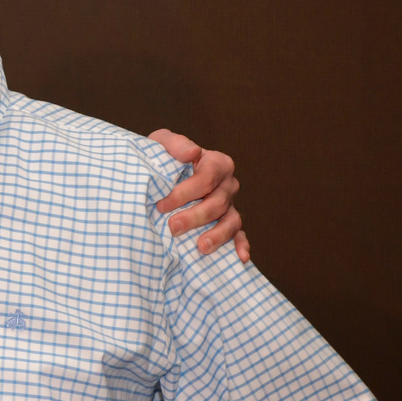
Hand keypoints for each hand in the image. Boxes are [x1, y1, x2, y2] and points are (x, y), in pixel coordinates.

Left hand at [148, 129, 250, 262]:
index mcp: (216, 163)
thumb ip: (175, 143)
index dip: (184, 193)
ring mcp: (230, 205)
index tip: (161, 205)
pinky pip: (239, 235)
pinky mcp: (228, 222)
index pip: (206, 179)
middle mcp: (227, 184)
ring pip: (231, 221)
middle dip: (195, 216)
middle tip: (172, 228)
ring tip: (201, 247)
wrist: (160, 173)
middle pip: (217, 203)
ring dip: (217, 235)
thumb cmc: (162, 157)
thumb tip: (192, 153)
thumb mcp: (162, 143)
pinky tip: (240, 258)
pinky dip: (241, 245)